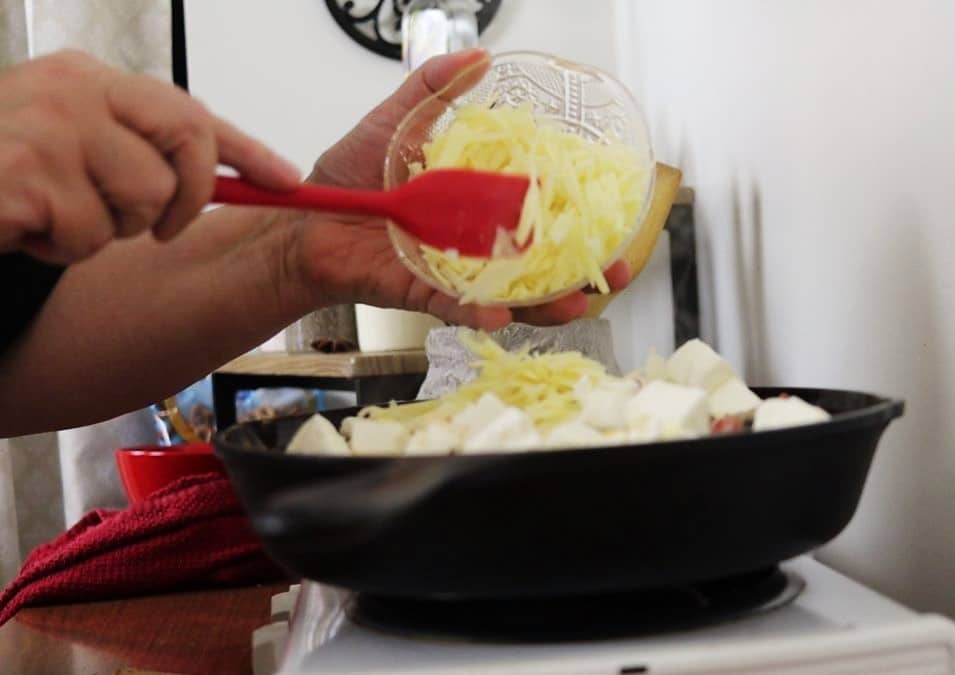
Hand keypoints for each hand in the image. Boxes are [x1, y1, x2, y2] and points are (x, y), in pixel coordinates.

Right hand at [0, 50, 298, 264]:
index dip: (247, 149)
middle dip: (181, 200)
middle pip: (185, 147)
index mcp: (86, 79)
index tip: (288, 182)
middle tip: (152, 225)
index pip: (189, 109)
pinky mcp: (25, 175)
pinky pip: (90, 236)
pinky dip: (61, 249)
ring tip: (52, 216)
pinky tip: (24, 228)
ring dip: (103, 231)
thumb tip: (229, 176)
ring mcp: (46, 129)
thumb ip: (135, 149)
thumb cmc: (0, 175)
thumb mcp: (71, 147)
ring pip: (142, 203)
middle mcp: (71, 91)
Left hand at [283, 49, 630, 329]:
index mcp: (476, 200)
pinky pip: (454, 307)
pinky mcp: (421, 292)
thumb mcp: (394, 122)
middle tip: (611, 273)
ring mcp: (452, 270)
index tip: (611, 220)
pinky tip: (500, 315)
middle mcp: (473, 240)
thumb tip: (478, 57)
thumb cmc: (347, 176)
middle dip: (579, 273)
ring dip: (543, 303)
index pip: (537, 210)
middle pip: (537, 261)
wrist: (301, 219)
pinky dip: (476, 315)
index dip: (575, 217)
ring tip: (572, 304)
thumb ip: (433, 90)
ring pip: (507, 293)